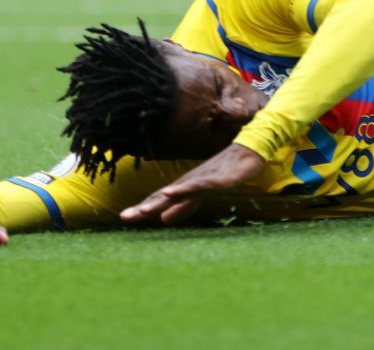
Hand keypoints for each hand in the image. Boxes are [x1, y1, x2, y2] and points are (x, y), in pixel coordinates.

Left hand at [120, 143, 265, 226]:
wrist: (249, 154)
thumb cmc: (224, 171)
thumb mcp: (201, 194)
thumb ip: (183, 206)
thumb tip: (163, 219)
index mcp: (185, 187)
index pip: (160, 199)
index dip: (143, 208)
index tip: (125, 218)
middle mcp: (189, 181)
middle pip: (164, 196)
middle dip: (145, 207)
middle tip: (125, 217)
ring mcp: (203, 179)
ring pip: (178, 192)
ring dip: (159, 200)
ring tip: (143, 210)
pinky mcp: (218, 179)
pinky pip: (199, 186)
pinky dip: (184, 190)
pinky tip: (171, 193)